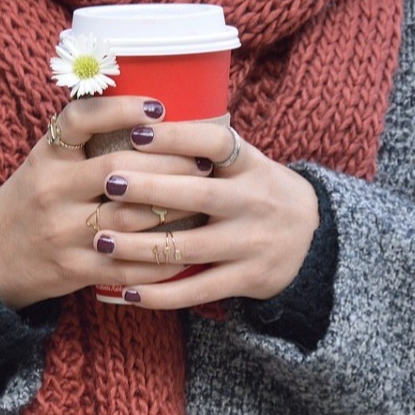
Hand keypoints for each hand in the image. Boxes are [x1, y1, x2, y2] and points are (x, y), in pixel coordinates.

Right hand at [0, 97, 210, 309]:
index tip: (158, 107)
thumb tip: (152, 112)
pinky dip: (163, 256)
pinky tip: (187, 246)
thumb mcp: (45, 160)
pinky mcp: (75, 269)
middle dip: (169, 164)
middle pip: (119, 171)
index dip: (120, 109)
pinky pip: (129, 264)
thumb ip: (85, 140)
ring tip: (204, 197)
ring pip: (131, 218)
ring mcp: (63, 233)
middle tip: (204, 160)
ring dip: (175, 208)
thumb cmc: (32, 199)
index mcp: (46, 157)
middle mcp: (52, 191)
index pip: (79, 120)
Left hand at [92, 121, 319, 308]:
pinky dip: (160, 294)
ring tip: (101, 240)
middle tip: (107, 181)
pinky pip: (197, 289)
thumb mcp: (246, 163)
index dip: (178, 136)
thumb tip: (138, 120)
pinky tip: (126, 291)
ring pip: (189, 247)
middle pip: (198, 195)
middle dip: (149, 189)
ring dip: (140, 246)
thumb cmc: (258, 192)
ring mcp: (252, 244)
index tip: (137, 131)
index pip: (217, 142)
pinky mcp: (246, 280)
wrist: (313, 241)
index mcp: (252, 165)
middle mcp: (255, 202)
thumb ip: (206, 150)